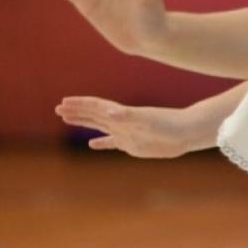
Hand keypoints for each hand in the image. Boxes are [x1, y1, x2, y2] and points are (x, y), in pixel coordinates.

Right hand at [56, 96, 207, 157]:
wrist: (187, 132)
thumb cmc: (169, 124)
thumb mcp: (147, 120)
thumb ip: (128, 116)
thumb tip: (110, 112)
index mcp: (123, 114)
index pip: (96, 107)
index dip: (80, 105)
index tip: (63, 103)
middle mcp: (122, 122)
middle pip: (95, 115)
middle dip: (77, 112)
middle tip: (59, 109)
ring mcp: (127, 132)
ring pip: (101, 127)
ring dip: (85, 123)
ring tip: (68, 120)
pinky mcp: (134, 144)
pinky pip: (113, 143)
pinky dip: (103, 144)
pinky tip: (92, 144)